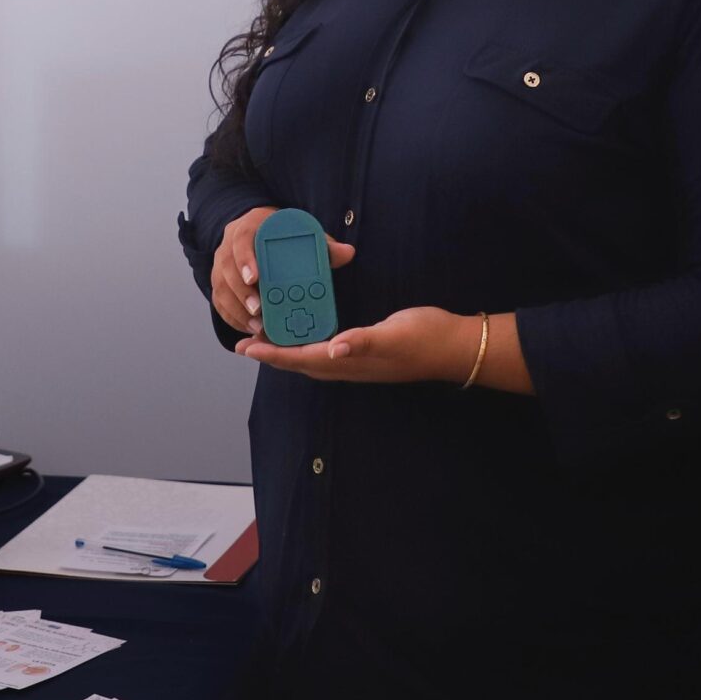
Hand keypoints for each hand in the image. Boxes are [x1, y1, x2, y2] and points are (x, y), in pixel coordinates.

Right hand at [210, 206, 353, 338]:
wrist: (257, 233)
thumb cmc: (280, 235)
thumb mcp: (301, 233)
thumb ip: (323, 245)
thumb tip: (347, 253)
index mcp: (249, 228)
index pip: (242, 240)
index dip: (246, 260)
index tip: (255, 278)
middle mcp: (228, 246)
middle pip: (229, 269)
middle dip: (243, 293)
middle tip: (260, 310)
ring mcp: (220, 266)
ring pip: (222, 289)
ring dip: (239, 310)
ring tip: (259, 327)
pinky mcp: (219, 284)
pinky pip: (220, 303)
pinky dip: (233, 318)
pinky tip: (250, 329)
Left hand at [236, 305, 474, 383]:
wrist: (455, 347)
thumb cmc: (426, 338)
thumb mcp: (395, 334)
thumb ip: (364, 341)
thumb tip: (334, 349)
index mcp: (351, 362)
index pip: (302, 359)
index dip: (273, 354)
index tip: (247, 347)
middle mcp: (350, 367)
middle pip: (301, 363)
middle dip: (272, 354)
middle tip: (245, 342)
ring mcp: (358, 363)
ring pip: (312, 360)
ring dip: (288, 351)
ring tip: (267, 339)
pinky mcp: (366, 354)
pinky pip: (327, 353)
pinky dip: (309, 344)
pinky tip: (308, 333)